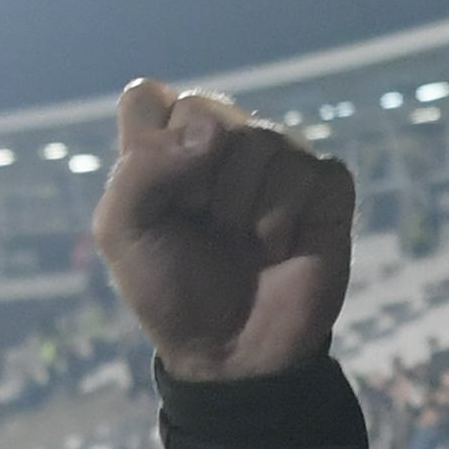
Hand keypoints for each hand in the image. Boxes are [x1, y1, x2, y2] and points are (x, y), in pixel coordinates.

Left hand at [94, 81, 357, 382]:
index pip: (149, 97)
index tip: (158, 199)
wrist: (229, 352)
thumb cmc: (171, 288)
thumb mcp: (123, 233)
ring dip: (244, 206)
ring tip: (242, 242)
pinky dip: (287, 217)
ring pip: (266, 139)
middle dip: (200, 181)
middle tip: (203, 226)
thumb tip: (214, 133)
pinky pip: (314, 170)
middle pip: (209, 110)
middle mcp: (224, 141)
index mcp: (167, 144)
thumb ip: (142, 169)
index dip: (150, 146)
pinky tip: (279, 247)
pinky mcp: (326, 188)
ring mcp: (280, 160)